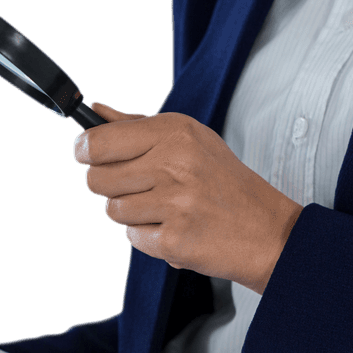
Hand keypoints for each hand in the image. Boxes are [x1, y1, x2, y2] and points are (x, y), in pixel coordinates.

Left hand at [75, 103, 302, 293]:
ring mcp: (173, 203)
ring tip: (166, 208)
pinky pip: (132, 237)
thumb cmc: (225, 183)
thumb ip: (138, 126)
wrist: (267, 231)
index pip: (99, 141)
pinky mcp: (173, 239)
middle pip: (97, 179)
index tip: (86, 154)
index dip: (85, 150)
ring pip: (113, 210)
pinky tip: (175, 228)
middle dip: (109, 186)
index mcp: (174, 133)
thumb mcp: (190, 140)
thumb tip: (96, 113)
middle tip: (140, 187)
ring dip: (133, 213)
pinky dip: (149, 237)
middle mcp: (173, 164)